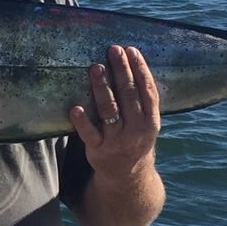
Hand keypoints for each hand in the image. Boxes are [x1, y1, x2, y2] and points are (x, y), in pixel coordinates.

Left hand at [69, 45, 161, 180]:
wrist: (127, 175)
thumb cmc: (135, 138)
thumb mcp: (147, 123)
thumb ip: (142, 100)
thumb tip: (132, 63)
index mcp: (151, 121)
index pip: (147, 90)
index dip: (140, 69)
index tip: (131, 50)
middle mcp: (136, 130)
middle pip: (129, 95)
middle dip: (121, 70)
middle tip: (113, 50)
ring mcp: (117, 140)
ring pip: (109, 110)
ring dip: (102, 87)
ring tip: (96, 67)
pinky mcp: (98, 150)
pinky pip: (89, 134)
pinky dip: (82, 121)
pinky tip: (75, 108)